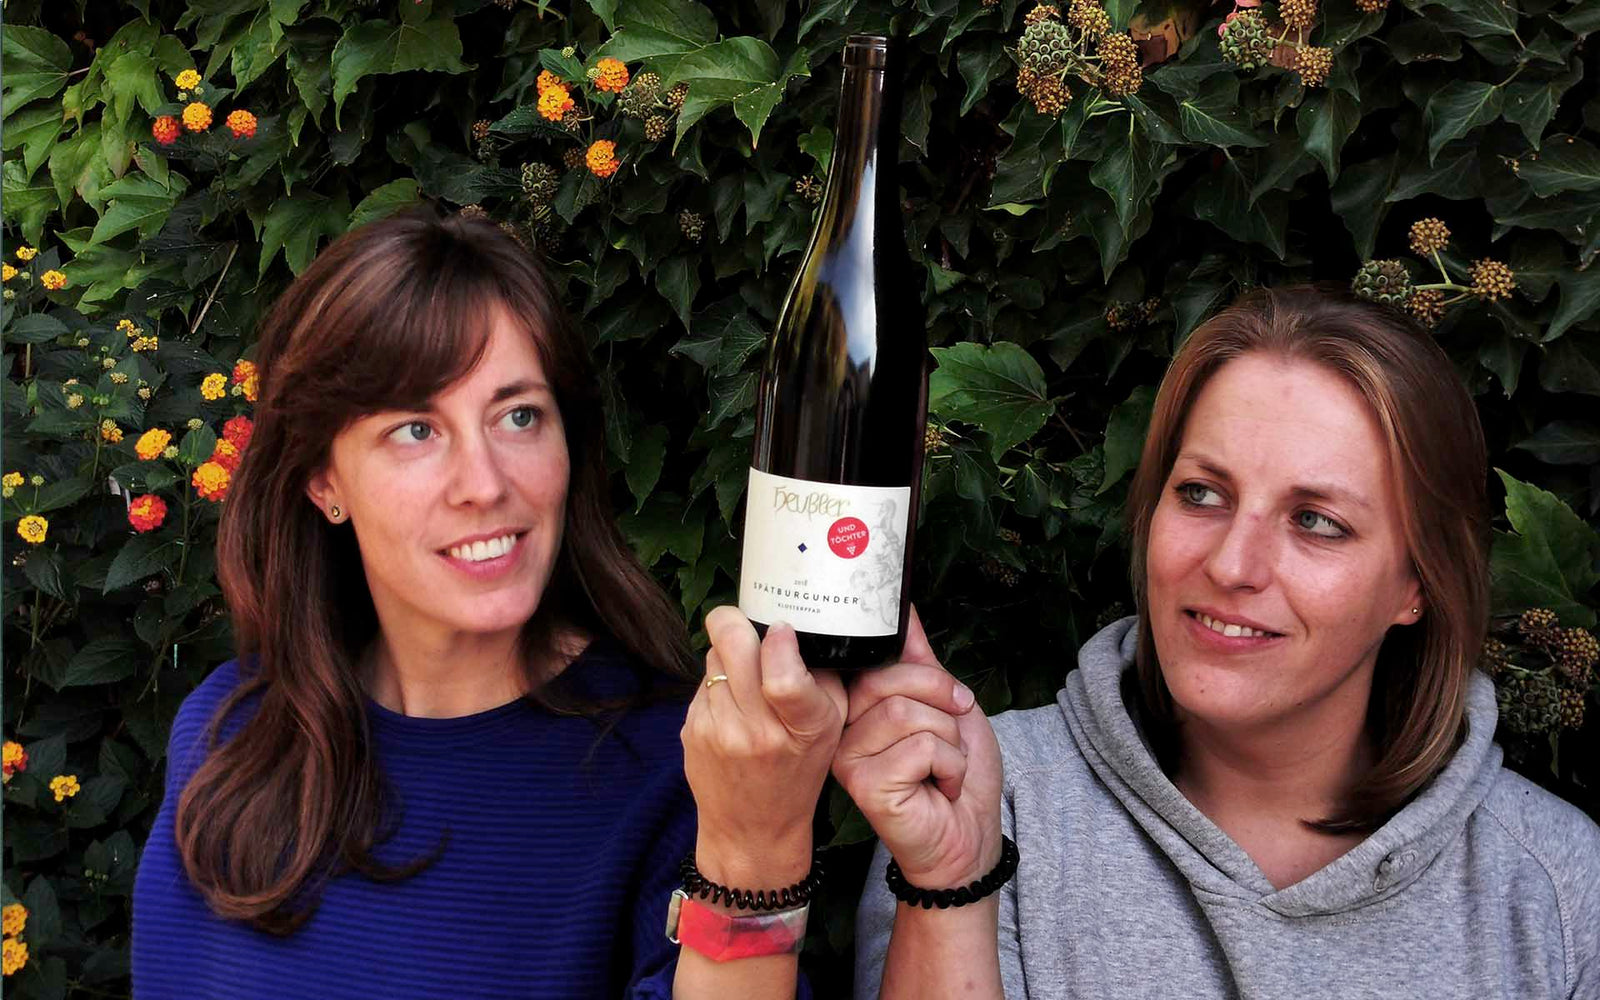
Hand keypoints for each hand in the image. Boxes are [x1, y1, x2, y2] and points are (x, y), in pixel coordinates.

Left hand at [681, 607, 847, 884]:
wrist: (751, 830)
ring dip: (728, 655)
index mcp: (801, 728)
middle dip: (738, 623)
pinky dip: (717, 682)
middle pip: (732, 643)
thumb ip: (821, 675)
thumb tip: (796, 625)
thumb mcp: (831, 728)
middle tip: (749, 627)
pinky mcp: (690, 730)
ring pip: (713, 656)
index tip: (782, 630)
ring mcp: (716, 729)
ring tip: (746, 676)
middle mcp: (755, 730)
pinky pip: (702, 681)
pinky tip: (732, 705)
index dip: (779, 639)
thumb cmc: (798, 773)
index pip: (783, 675)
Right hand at [832, 607, 1002, 888]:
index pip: (878, 658)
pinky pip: (919, 748)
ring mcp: (848, 757)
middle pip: (891, 681)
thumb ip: (920, 660)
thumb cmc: (957, 775)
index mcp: (857, 705)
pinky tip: (939, 788)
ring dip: (949, 742)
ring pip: (906, 714)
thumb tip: (903, 607)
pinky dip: (950, 766)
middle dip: (943, 705)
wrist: (970, 836)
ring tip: (943, 768)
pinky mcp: (864, 785)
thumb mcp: (947, 705)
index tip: (951, 700)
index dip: (925, 675)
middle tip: (954, 739)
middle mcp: (842, 729)